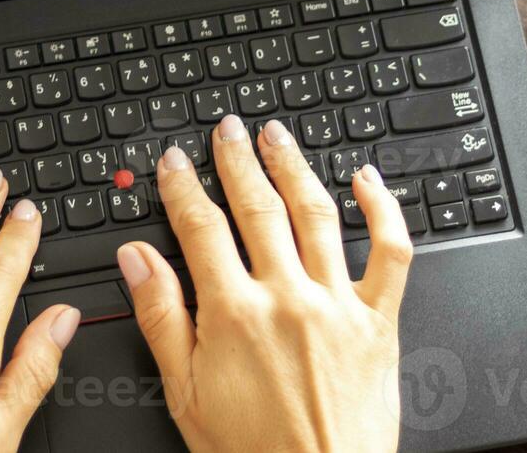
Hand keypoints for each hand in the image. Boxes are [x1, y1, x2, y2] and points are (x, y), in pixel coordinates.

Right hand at [117, 116, 412, 452]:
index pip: (201, 228)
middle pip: (258, 208)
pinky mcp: (381, 322)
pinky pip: (390, 252)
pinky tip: (367, 179)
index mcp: (235, 315)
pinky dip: (382, 209)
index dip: (184, 187)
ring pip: (316, 213)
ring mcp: (339, 306)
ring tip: (277, 136)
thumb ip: (162, 319)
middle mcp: (288, 298)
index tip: (176, 161)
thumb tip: (136, 260)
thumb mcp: (186, 395)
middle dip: (237, 161)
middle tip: (227, 130)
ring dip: (293, 166)